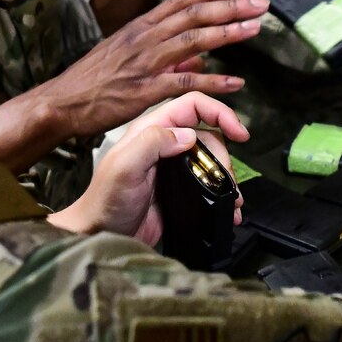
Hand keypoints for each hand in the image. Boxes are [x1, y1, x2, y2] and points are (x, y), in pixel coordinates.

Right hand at [39, 0, 266, 138]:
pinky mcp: (145, 90)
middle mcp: (144, 38)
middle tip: (260, 3)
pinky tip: (236, 83)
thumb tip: (199, 56)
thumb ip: (163, 54)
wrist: (61, 102)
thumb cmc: (92, 82)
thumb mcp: (125, 57)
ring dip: (228, 33)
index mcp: (138, 27)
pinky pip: (186, 82)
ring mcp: (145, 63)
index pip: (180, 0)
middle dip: (230, 7)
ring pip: (194, 40)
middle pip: (194, 14)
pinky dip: (214, 82)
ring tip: (255, 29)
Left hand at [49, 93, 248, 243]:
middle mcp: (165, 144)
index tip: (240, 132)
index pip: (193, 105)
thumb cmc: (105, 201)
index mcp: (152, 130)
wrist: (102, 235)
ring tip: (233, 198)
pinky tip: (228, 208)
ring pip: (212, 160)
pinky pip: (209, 183)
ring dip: (227, 177)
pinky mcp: (181, 189)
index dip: (220, 112)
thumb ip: (152, 143)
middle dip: (225, 156)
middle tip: (227, 180)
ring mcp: (174, 167)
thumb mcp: (124, 166)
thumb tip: (189, 135)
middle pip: (209, 135)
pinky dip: (222, 194)